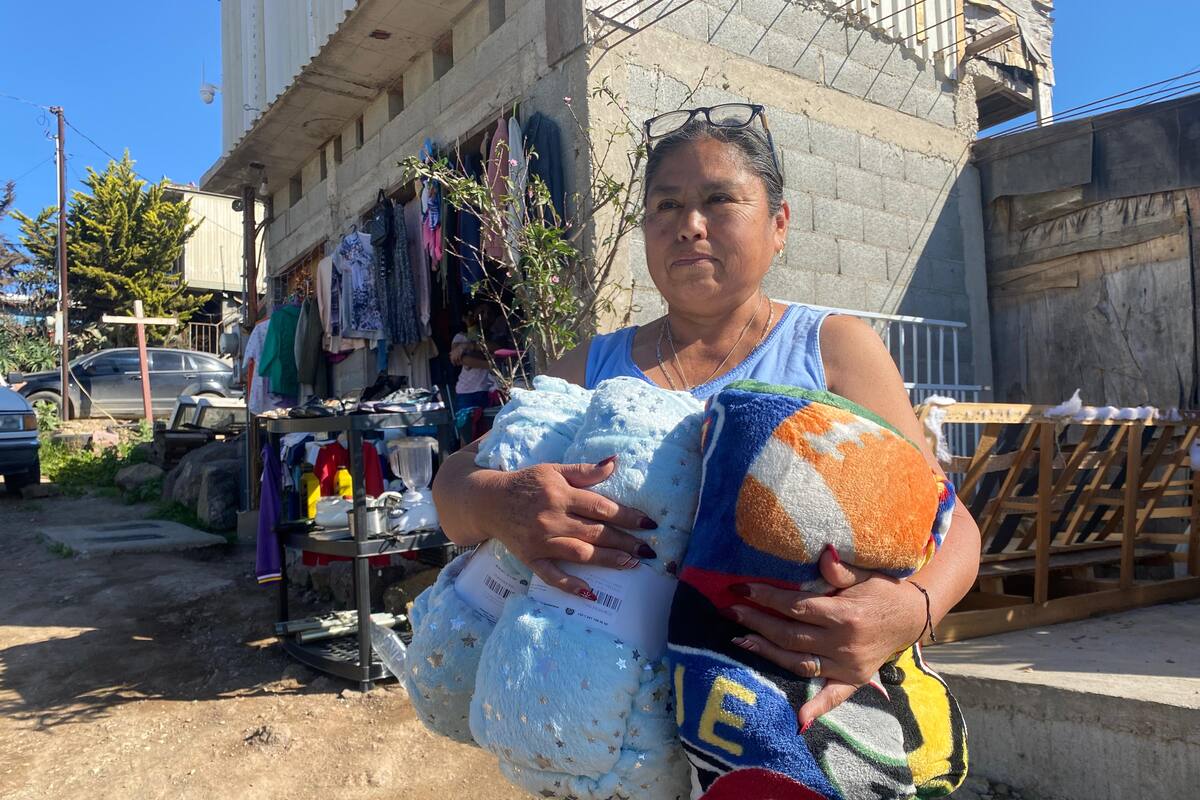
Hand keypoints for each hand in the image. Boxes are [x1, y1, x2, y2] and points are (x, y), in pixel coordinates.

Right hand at [477, 457, 658, 597]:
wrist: (488, 501)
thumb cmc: (526, 483)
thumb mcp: (553, 470)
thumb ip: (585, 470)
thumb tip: (615, 462)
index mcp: (560, 494)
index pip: (600, 507)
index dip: (627, 515)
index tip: (648, 523)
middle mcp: (552, 518)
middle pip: (595, 532)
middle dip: (625, 540)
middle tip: (648, 548)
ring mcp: (541, 541)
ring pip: (579, 553)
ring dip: (607, 559)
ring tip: (632, 563)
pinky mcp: (530, 558)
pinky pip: (551, 575)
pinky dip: (569, 585)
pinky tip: (589, 592)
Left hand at [728, 547, 926, 729]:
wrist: (912, 615)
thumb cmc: (882, 590)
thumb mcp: (865, 574)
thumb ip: (840, 569)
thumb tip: (823, 553)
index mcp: (845, 614)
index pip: (796, 606)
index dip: (766, 596)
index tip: (740, 588)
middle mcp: (844, 643)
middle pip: (790, 634)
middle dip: (756, 621)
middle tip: (730, 610)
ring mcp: (848, 665)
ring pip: (799, 661)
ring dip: (767, 651)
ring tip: (739, 639)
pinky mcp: (853, 679)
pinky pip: (832, 696)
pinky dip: (816, 708)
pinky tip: (798, 718)